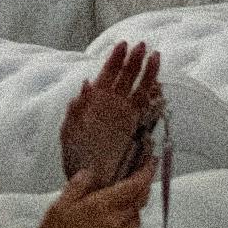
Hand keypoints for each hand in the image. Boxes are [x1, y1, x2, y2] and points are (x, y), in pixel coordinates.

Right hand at [20, 161, 150, 227]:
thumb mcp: (57, 209)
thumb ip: (76, 188)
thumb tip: (89, 174)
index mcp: (101, 207)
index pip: (134, 186)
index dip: (145, 173)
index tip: (150, 164)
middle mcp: (115, 224)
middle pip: (139, 203)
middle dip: (140, 190)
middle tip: (136, 182)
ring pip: (135, 221)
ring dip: (132, 211)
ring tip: (120, 207)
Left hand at [60, 39, 163, 191]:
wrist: (91, 182)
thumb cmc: (75, 157)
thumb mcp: (69, 133)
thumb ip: (75, 110)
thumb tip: (84, 85)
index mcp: (94, 102)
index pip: (107, 74)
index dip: (115, 59)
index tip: (123, 45)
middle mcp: (112, 105)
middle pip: (126, 77)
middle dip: (134, 60)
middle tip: (143, 46)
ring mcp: (126, 115)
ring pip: (140, 88)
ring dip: (148, 73)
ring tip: (156, 57)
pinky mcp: (137, 128)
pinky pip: (148, 108)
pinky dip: (154, 96)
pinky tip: (158, 85)